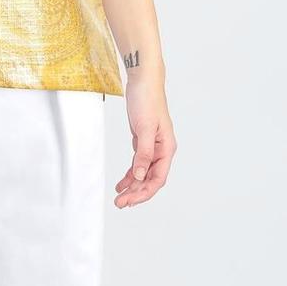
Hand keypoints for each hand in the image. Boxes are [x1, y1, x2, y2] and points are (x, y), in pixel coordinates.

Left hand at [114, 75, 175, 207]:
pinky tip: (122, 183)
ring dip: (132, 186)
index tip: (130, 201)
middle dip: (136, 193)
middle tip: (120, 203)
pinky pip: (137, 164)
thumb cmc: (147, 100)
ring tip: (119, 197)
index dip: (144, 192)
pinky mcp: (143, 142)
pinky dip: (130, 174)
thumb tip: (140, 175)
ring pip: (143, 174)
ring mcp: (152, 147)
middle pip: (150, 179)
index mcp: (166, 149)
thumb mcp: (145, 128)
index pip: (158, 178)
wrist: (143, 82)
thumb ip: (143, 153)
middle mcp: (161, 150)